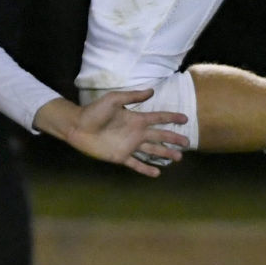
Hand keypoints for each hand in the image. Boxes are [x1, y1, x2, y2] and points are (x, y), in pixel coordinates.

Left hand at [34, 89, 189, 177]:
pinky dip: (146, 169)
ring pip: (152, 150)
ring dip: (165, 154)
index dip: (171, 118)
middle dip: (174, 139)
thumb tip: (152, 91)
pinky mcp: (121, 157)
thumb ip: (132, 96)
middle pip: (159, 136)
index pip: (158, 118)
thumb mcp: (113, 99)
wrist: (78, 127)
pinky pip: (136, 164)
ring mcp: (130, 145)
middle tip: (187, 143)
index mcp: (136, 119)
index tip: (185, 118)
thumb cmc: (94, 111)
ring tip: (178, 158)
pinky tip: (157, 173)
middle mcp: (136, 133)